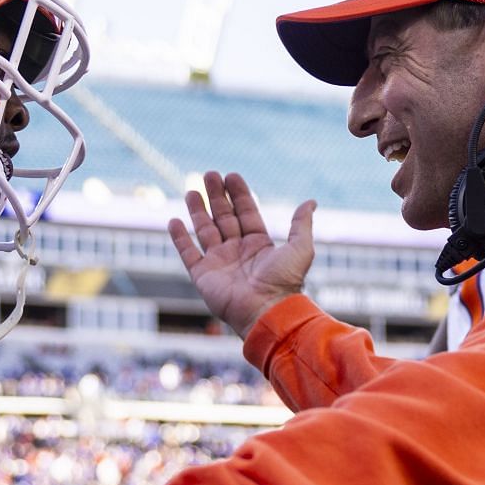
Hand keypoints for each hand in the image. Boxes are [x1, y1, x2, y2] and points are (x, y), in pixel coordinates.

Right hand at [167, 171, 315, 336]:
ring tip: (191, 190)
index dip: (239, 194)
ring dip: (198, 211)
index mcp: (259, 245)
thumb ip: (301, 224)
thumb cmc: (285, 282)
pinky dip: (180, 238)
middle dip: (217, 196)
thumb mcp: (300, 248)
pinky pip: (188, 253)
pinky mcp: (203, 275)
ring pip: (205, 231)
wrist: (266, 311)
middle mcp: (237, 252)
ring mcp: (219, 263)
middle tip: (209, 174)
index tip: (231, 175)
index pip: (246, 213)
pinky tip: (174, 221)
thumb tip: (311, 202)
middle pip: (224, 218)